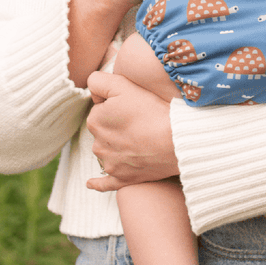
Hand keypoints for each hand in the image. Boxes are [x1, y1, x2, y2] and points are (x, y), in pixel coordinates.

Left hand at [86, 72, 178, 190]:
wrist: (175, 141)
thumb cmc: (151, 111)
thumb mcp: (123, 85)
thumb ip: (99, 81)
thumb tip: (91, 88)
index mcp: (95, 121)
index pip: (101, 108)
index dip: (116, 104)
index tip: (131, 105)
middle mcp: (97, 144)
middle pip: (105, 129)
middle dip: (116, 124)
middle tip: (140, 120)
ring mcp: (110, 164)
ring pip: (108, 150)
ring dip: (117, 146)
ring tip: (141, 139)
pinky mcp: (122, 179)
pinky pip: (104, 183)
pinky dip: (98, 182)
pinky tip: (90, 183)